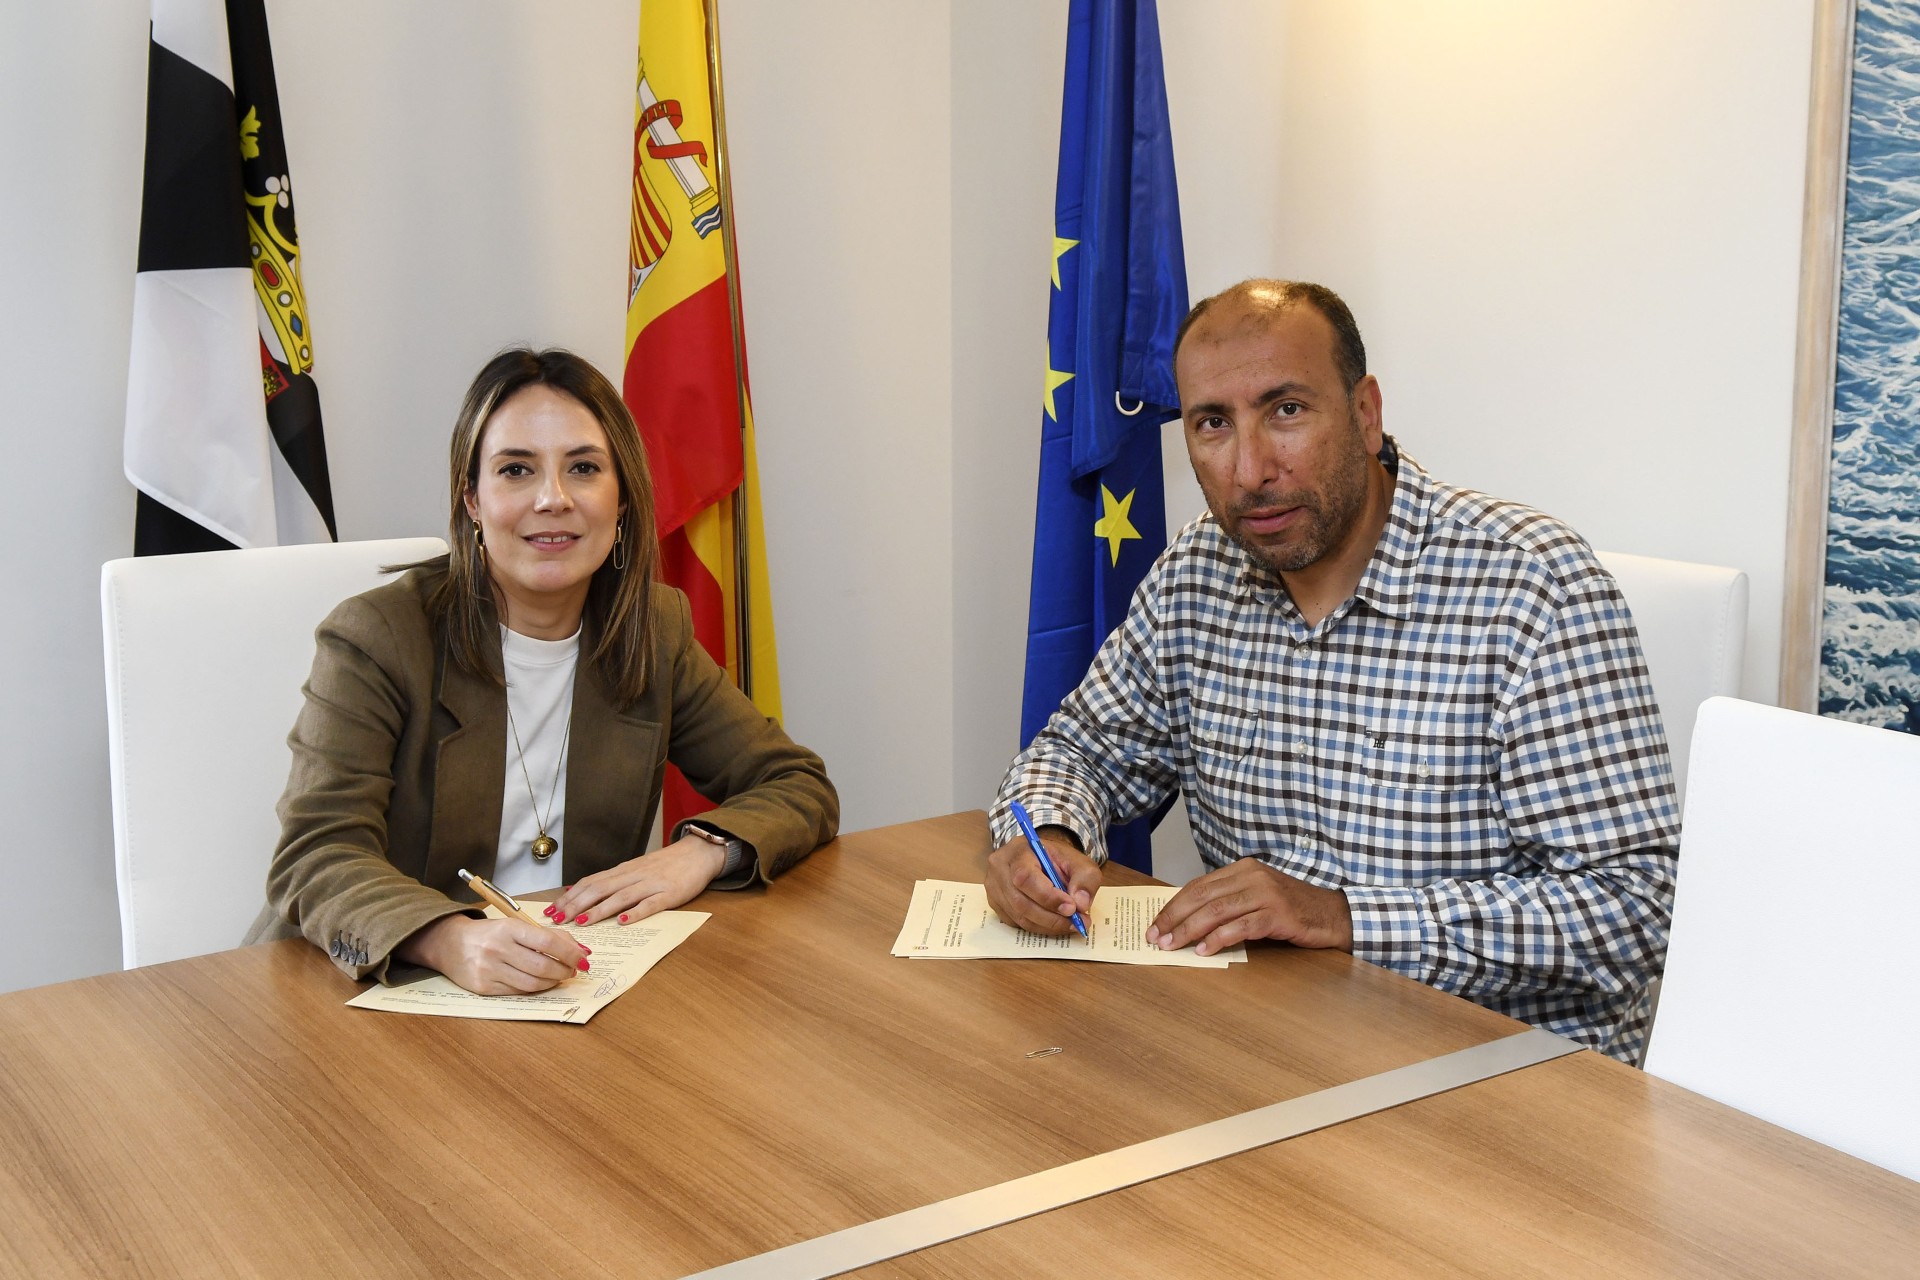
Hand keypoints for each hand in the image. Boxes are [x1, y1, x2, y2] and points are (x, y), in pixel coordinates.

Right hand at [397, 915, 589, 994]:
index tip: (583, 958)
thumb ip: (546, 935)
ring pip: (532, 983)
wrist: (449, 944)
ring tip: (559, 976)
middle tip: (573, 970)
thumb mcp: (515, 926)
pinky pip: (518, 992)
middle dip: (565, 971)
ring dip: (552, 982)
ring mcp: (489, 970)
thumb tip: (579, 950)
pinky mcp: (484, 988)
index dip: (570, 953)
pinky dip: (535, 989)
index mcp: (508, 928)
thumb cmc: (489, 933)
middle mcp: (498, 949)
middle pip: (542, 966)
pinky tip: (541, 983)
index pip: (547, 942)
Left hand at [543, 836, 725, 926]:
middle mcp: (633, 875)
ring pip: (620, 896)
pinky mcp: (669, 894)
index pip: (590, 882)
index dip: (570, 896)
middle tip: (558, 919)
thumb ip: (614, 881)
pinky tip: (623, 921)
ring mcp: (651, 884)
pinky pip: (650, 904)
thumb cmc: (665, 865)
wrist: (698, 853)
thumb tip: (582, 894)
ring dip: (599, 909)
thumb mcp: (636, 870)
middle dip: (576, 905)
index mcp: (623, 871)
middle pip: (600, 889)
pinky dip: (635, 912)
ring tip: (582, 922)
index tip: (552, 909)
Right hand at [985, 826, 1101, 935]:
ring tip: (1071, 924)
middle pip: (1020, 901)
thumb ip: (1085, 879)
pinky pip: (1016, 923)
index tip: (1071, 908)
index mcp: (1018, 850)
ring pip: (1019, 916)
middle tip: (1077, 922)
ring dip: (1047, 925)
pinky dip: (1038, 927)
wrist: (1042, 859)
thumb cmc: (1058, 860)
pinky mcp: (996, 904)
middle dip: (1051, 917)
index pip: (1026, 877)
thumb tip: (1080, 904)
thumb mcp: (1079, 862)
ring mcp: (994, 887)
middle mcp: (999, 868)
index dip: (1048, 897)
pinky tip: (1055, 923)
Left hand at [1147, 858, 1352, 956]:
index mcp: (1243, 869)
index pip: (1198, 885)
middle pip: (1202, 896)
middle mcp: (1252, 876)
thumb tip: (1187, 920)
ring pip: (1217, 910)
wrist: (1333, 914)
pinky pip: (1241, 927)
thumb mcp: (1256, 897)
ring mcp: (1266, 893)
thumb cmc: (1292, 909)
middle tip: (1156, 937)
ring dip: (1190, 930)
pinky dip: (1219, 939)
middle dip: (1174, 917)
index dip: (1173, 905)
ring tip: (1172, 945)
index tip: (1155, 924)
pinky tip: (1204, 950)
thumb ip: (1228, 902)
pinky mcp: (1278, 914)